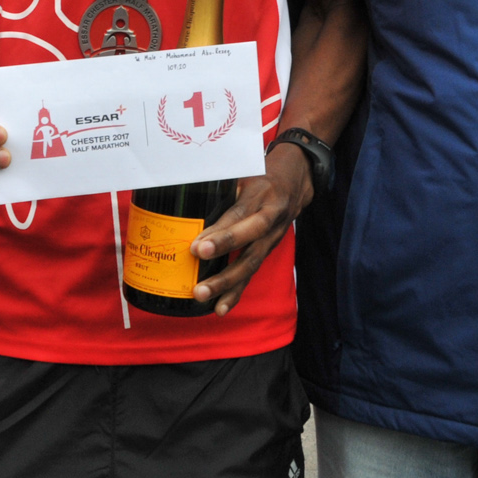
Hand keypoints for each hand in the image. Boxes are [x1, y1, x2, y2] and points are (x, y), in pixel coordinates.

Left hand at [189, 143, 313, 316]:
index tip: (196, 246)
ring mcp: (271, 238)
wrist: (296, 181)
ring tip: (203, 296)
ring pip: (250, 264)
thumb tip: (180, 185)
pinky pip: (252, 273)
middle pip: (248, 245)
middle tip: (198, 277)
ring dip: (227, 284)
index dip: (221, 233)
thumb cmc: (262, 174)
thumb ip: (220, 181)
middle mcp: (270, 218)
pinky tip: (220, 308)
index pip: (240, 216)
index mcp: (262, 195)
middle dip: (223, 264)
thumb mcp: (245, 170)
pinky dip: (236, 292)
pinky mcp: (267, 250)